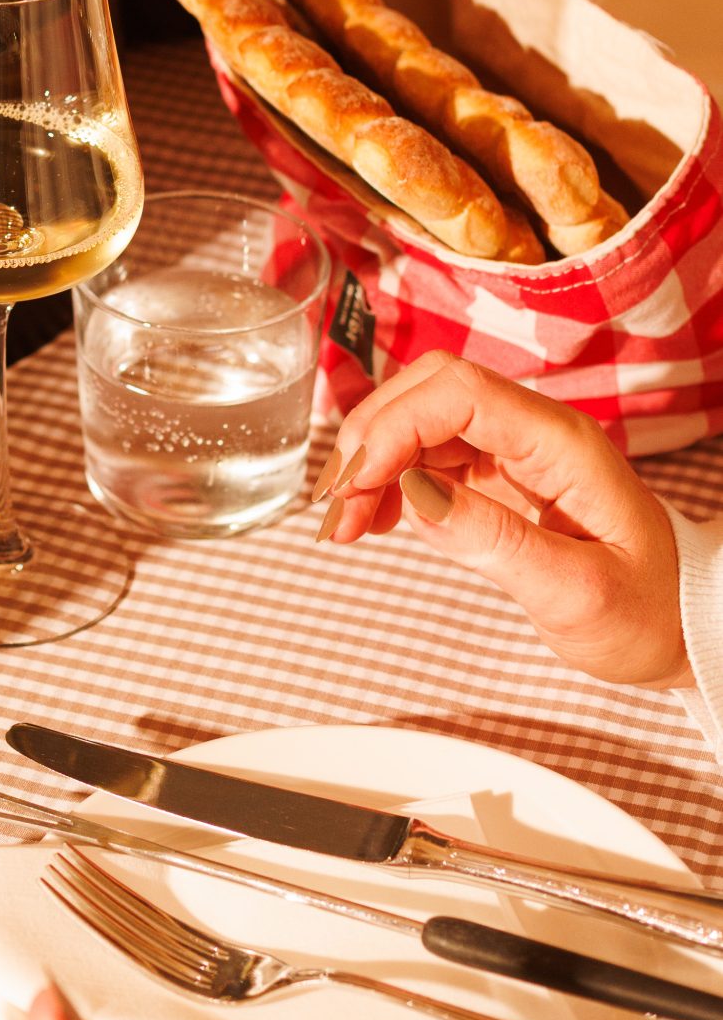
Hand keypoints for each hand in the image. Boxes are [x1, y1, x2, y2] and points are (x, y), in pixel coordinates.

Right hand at [312, 350, 685, 687]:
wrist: (682, 627)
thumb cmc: (647, 613)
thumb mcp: (577, 593)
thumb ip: (496, 542)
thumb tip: (417, 499)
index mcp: (560, 443)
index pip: (458, 393)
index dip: (394, 426)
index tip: (357, 484)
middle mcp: (533, 433)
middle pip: (428, 391)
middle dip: (371, 437)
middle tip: (337, 505)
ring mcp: (514, 452)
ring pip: (420, 421)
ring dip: (372, 462)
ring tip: (346, 523)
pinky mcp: (498, 478)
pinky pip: (428, 456)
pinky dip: (391, 481)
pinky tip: (378, 518)